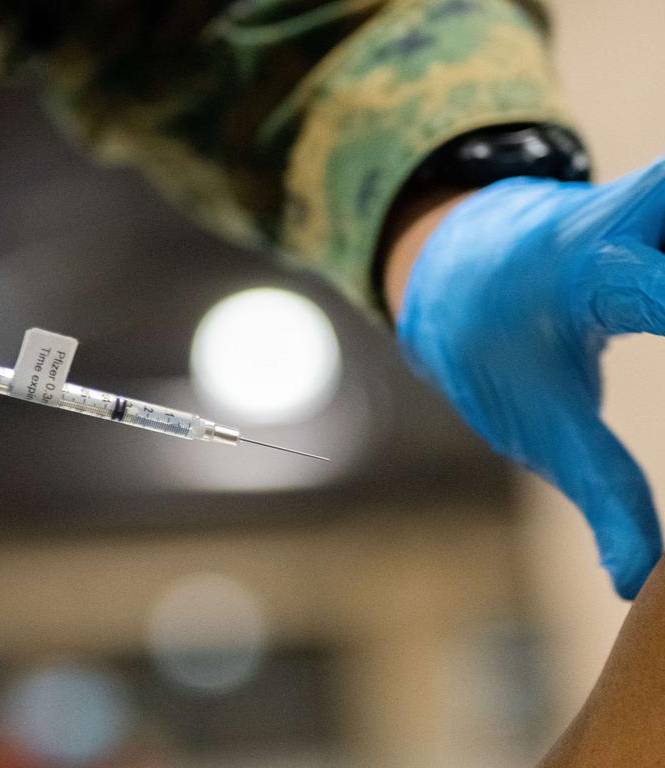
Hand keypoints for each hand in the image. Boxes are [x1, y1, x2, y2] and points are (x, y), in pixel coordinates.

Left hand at [397, 160, 664, 598]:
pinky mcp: (663, 199)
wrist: (454, 270)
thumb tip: (638, 581)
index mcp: (584, 276)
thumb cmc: (489, 349)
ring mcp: (647, 198)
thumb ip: (602, 492)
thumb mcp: (538, 424)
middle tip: (658, 328)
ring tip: (657, 329)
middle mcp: (623, 217)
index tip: (661, 335)